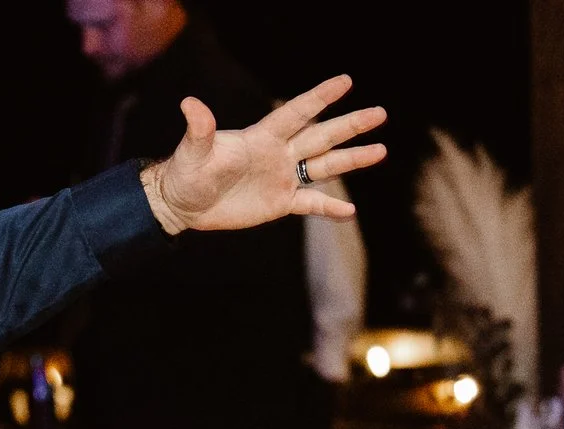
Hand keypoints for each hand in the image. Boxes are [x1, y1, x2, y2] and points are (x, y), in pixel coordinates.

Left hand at [143, 76, 386, 233]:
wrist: (182, 204)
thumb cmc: (186, 172)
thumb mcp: (194, 151)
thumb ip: (200, 129)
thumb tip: (189, 104)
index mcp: (262, 137)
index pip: (296, 113)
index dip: (319, 98)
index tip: (345, 81)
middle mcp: (279, 154)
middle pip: (321, 136)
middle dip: (350, 125)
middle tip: (379, 113)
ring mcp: (282, 178)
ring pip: (324, 166)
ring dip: (352, 159)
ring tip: (381, 151)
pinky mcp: (279, 203)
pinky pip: (310, 203)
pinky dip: (330, 207)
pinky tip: (350, 211)